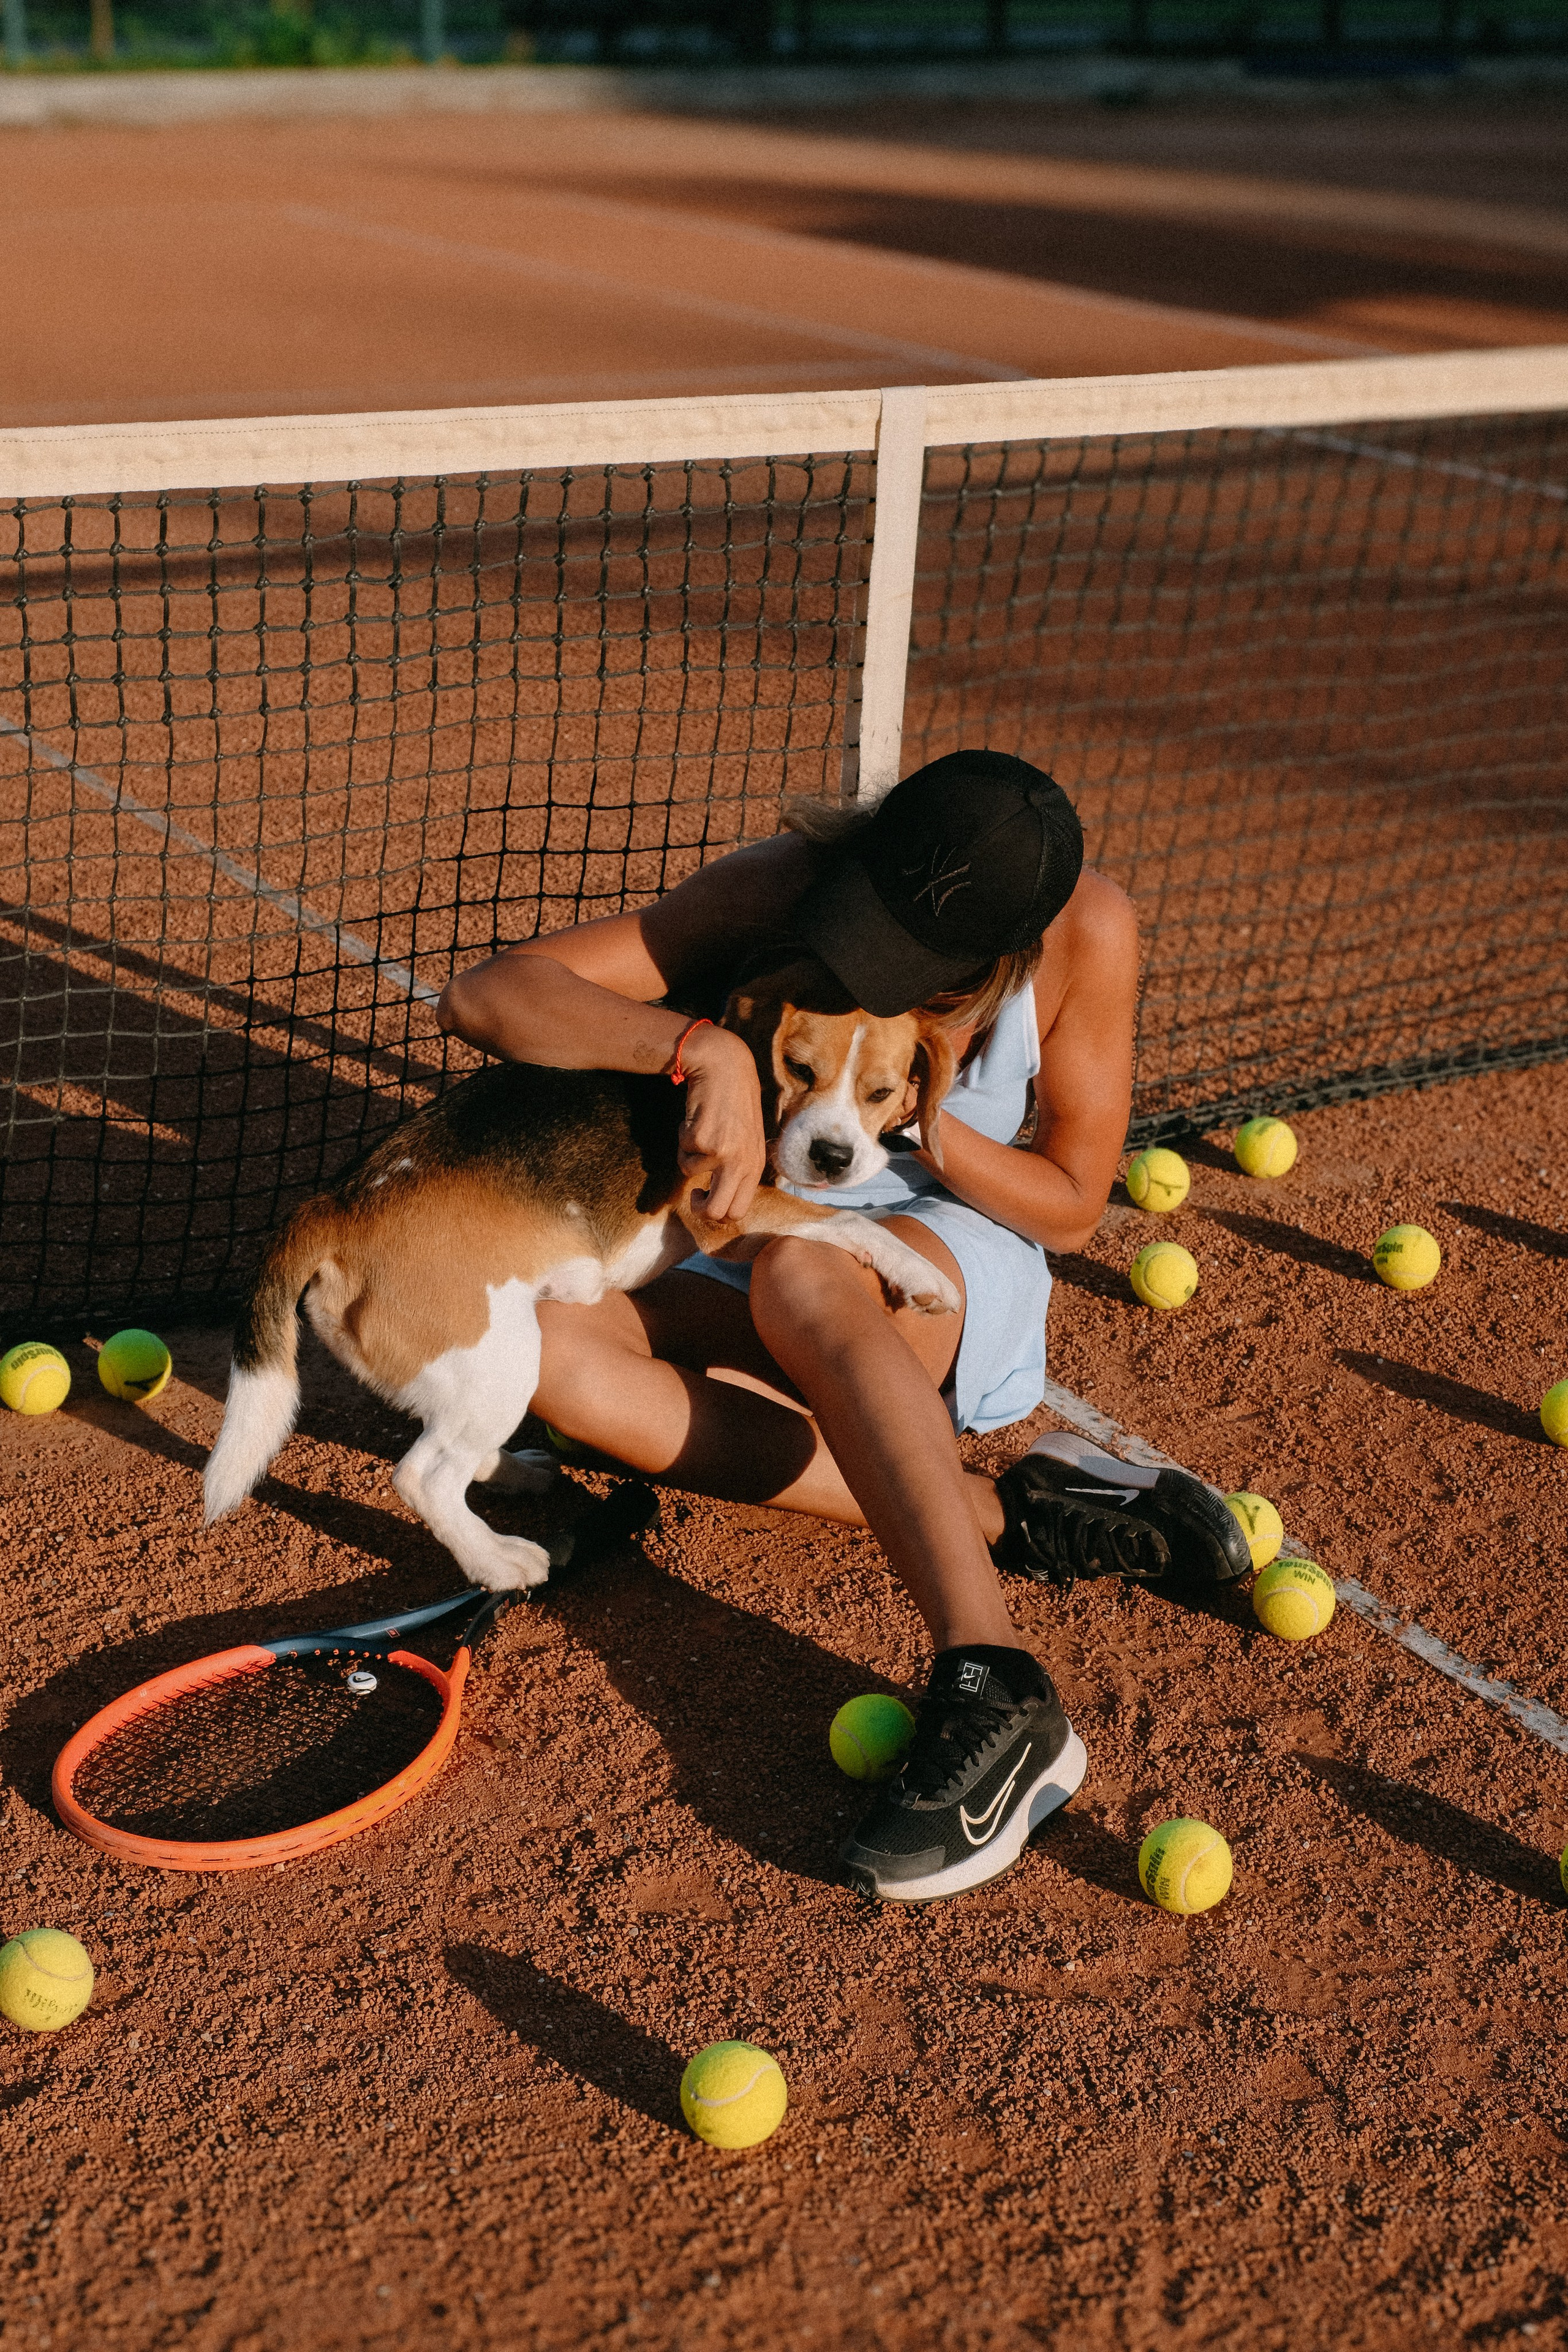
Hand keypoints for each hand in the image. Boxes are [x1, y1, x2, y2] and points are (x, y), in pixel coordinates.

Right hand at [676, 1025, 767, 1223]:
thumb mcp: (746, 1140)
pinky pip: (682, 1149)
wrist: (725, 1068)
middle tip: (692, 1196)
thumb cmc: (733, 1104)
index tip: (707, 1200)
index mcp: (755, 1166)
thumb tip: (716, 1202)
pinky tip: (697, 1117)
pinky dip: (682, 1135)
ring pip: (690, 1172)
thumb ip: (736, 1168)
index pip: (738, 1209)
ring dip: (688, 1152)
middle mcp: (742, 1162)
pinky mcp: (701, 1139)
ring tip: (701, 1128)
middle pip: (716, 1211)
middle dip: (699, 1209)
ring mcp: (722, 1152)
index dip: (718, 1213)